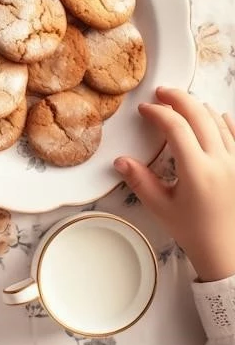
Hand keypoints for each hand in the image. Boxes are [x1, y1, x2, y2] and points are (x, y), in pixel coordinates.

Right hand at [114, 87, 234, 281]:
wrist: (227, 251)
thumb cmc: (194, 231)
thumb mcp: (161, 207)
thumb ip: (140, 181)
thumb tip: (121, 161)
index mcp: (197, 170)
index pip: (175, 126)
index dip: (157, 112)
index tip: (145, 110)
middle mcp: (220, 161)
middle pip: (199, 114)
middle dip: (178, 98)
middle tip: (162, 93)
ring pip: (218, 120)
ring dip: (198, 107)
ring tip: (182, 104)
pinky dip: (224, 120)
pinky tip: (216, 115)